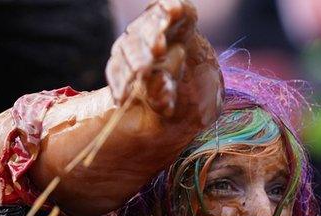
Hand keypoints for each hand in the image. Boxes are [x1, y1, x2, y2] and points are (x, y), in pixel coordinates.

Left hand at [105, 0, 213, 117]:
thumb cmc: (181, 93)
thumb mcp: (171, 101)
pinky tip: (172, 9)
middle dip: (136, 59)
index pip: (117, 70)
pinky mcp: (180, 12)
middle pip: (129, 47)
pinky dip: (173, 8)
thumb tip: (160, 101)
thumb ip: (163, 101)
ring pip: (149, 28)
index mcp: (126, 65)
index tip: (123, 99)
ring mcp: (156, 25)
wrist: (204, 75)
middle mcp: (137, 43)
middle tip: (142, 71)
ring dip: (152, 36)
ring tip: (157, 48)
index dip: (119, 83)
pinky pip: (174, 8)